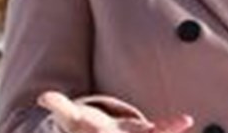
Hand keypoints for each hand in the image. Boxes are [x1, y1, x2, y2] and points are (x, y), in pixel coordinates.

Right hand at [38, 91, 193, 132]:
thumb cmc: (84, 128)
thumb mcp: (70, 118)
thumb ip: (58, 105)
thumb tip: (42, 97)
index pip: (103, 131)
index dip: (115, 129)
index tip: (107, 128)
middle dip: (148, 131)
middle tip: (156, 127)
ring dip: (164, 130)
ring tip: (182, 121)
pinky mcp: (148, 132)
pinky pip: (161, 130)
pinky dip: (172, 126)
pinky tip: (185, 120)